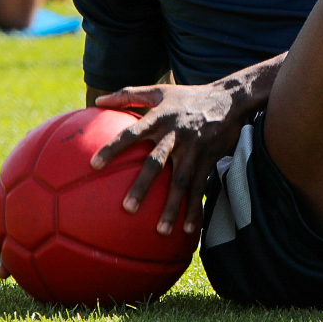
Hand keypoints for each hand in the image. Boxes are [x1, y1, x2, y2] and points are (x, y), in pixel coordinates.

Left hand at [90, 83, 245, 236]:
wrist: (229, 99)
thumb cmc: (187, 95)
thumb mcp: (159, 91)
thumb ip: (127, 95)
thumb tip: (97, 100)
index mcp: (160, 118)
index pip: (132, 133)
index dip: (113, 147)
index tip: (94, 165)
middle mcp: (175, 135)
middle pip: (156, 162)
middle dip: (143, 185)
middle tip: (128, 208)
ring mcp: (193, 149)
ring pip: (180, 181)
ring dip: (171, 206)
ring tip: (160, 230)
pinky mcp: (207, 160)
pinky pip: (199, 187)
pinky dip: (195, 208)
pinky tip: (189, 230)